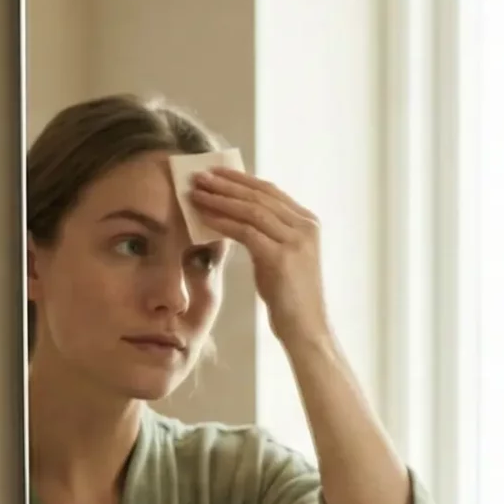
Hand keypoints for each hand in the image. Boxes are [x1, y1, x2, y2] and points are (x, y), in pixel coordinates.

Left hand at [191, 168, 330, 343]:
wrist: (306, 329)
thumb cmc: (290, 299)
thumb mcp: (280, 258)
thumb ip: (267, 235)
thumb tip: (235, 216)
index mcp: (308, 223)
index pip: (270, 191)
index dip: (240, 179)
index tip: (215, 173)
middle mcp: (306, 226)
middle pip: (259, 195)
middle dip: (226, 184)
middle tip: (198, 176)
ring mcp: (296, 241)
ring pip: (251, 210)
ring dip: (220, 199)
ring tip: (196, 193)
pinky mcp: (282, 257)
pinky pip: (246, 232)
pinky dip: (222, 222)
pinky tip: (203, 217)